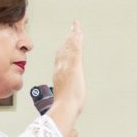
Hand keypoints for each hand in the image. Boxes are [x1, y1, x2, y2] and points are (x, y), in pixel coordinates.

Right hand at [47, 21, 84, 136]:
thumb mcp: (63, 103)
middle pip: (64, 50)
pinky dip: (76, 37)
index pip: (60, 60)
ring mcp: (67, 66)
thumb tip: (62, 110)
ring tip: (76, 26)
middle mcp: (61, 68)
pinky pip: (75, 47)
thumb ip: (62, 102)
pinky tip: (77, 30)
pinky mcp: (74, 64)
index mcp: (59, 76)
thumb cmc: (64, 110)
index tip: (64, 45)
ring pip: (70, 46)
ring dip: (73, 35)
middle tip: (72, 29)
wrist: (64, 109)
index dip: (62, 51)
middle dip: (68, 39)